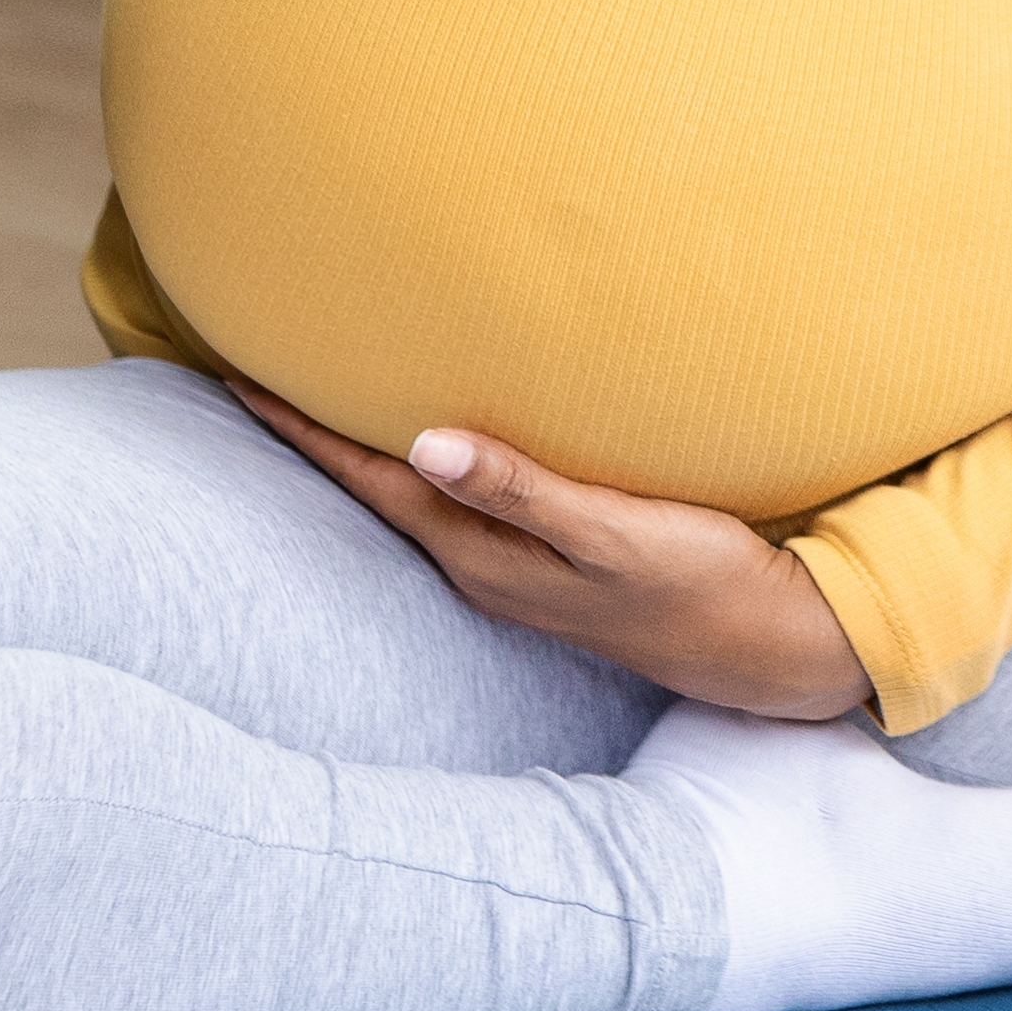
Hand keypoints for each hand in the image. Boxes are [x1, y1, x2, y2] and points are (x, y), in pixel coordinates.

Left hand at [229, 379, 878, 719]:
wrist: (768, 642)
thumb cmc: (701, 581)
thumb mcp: (615, 531)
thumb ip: (524, 490)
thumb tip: (424, 446)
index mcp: (484, 556)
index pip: (372, 481)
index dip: (306, 430)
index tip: (243, 377)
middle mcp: (483, 564)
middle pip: (375, 487)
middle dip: (316, 433)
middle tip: (261, 368)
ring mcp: (513, 566)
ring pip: (413, 493)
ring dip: (365, 447)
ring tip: (322, 393)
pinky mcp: (545, 557)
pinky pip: (459, 499)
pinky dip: (426, 460)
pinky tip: (431, 436)